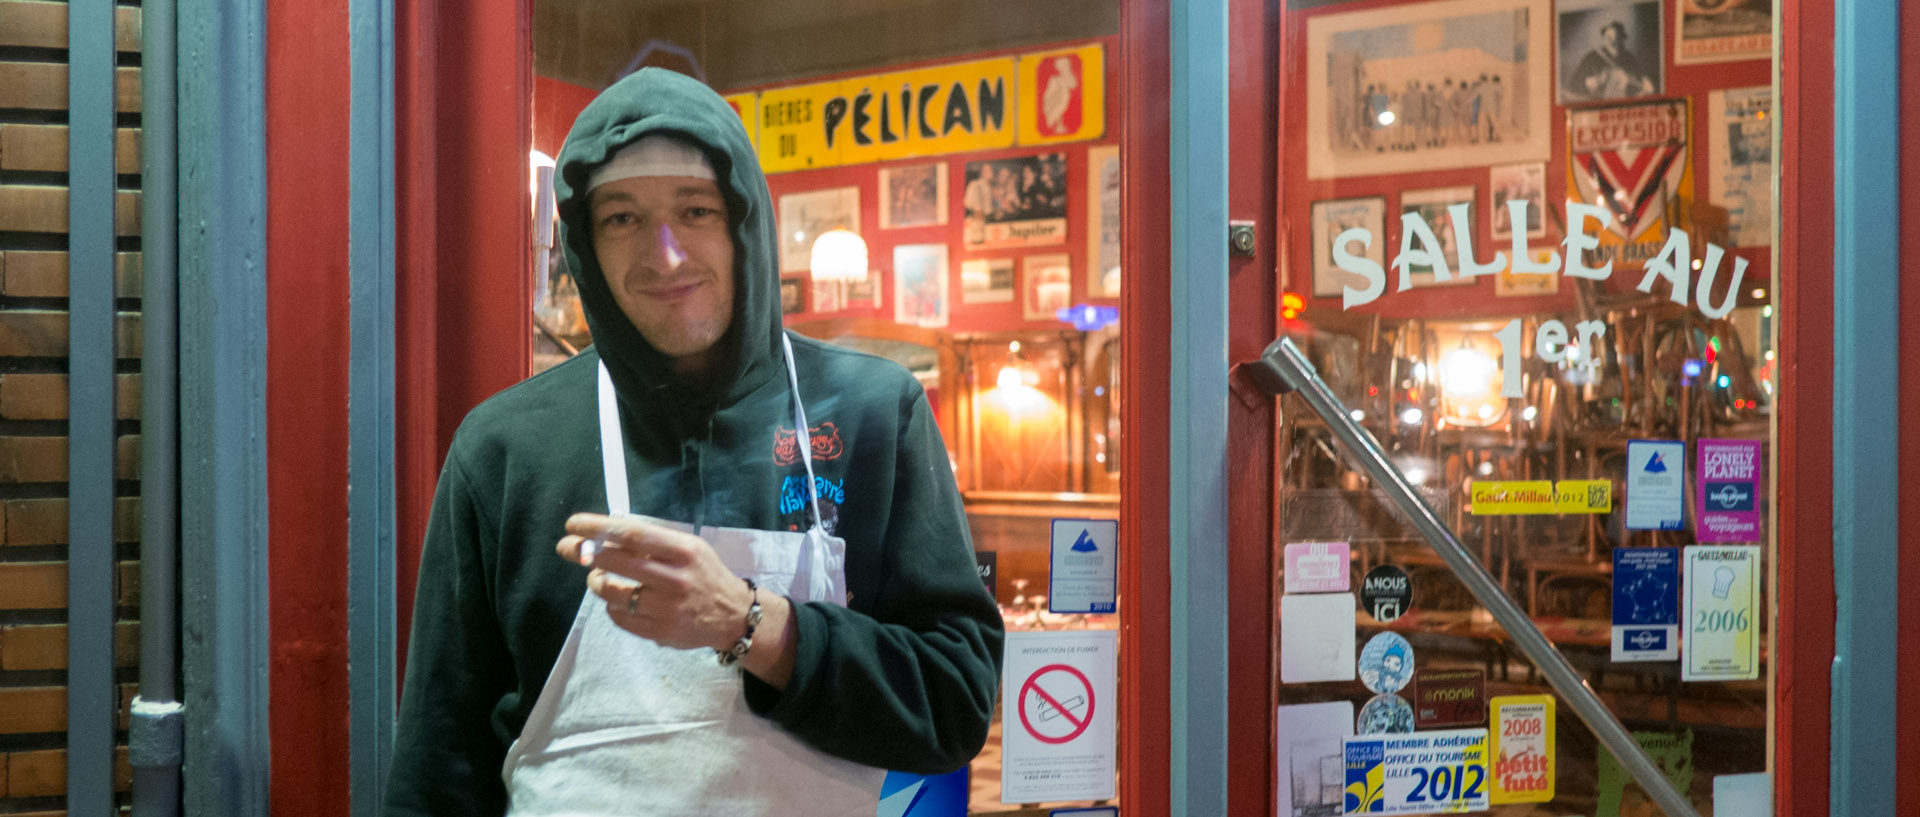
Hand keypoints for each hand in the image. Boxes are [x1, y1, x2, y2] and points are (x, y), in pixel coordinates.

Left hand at [555, 513, 754, 651]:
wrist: (732, 615)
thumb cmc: (704, 574)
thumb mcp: (689, 549)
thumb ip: (654, 542)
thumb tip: (606, 534)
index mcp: (684, 551)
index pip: (633, 535)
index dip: (599, 528)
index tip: (575, 524)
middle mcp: (676, 579)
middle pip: (618, 562)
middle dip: (585, 552)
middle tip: (566, 547)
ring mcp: (667, 608)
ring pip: (613, 593)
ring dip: (596, 581)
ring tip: (597, 576)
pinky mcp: (659, 632)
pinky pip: (619, 617)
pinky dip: (610, 605)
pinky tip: (616, 598)